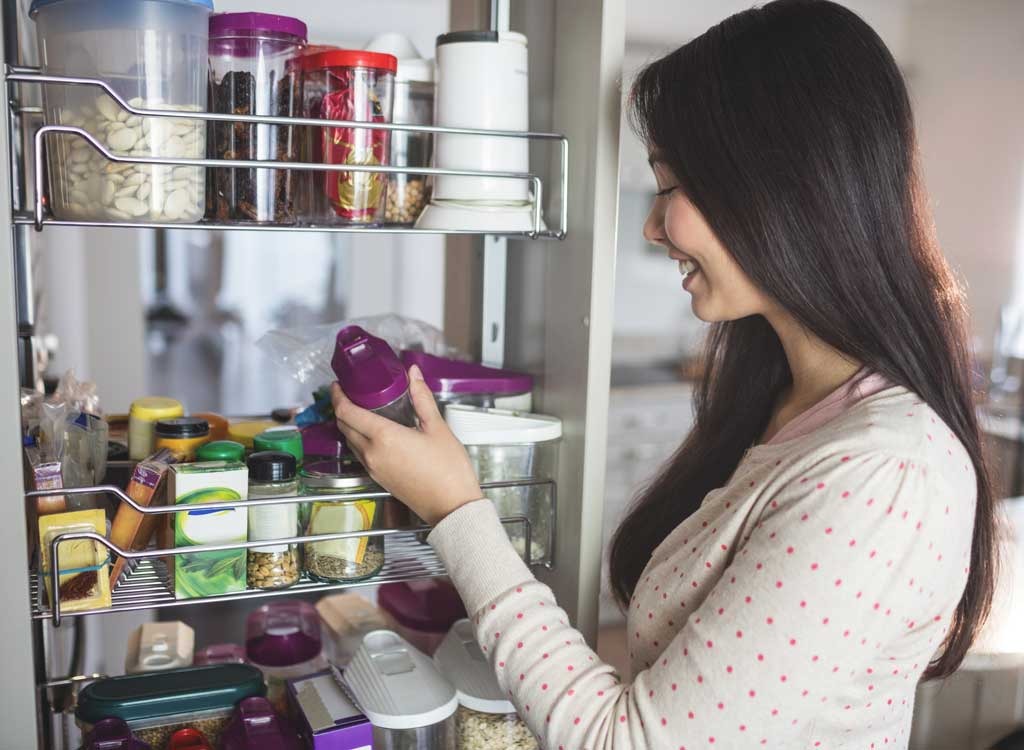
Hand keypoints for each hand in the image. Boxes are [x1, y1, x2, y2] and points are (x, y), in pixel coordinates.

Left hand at [330, 365, 483, 525]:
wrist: (452, 507)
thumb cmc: (449, 470)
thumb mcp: (437, 428)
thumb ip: (421, 398)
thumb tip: (413, 375)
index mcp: (384, 437)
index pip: (347, 412)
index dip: (339, 396)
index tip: (339, 384)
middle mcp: (372, 454)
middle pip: (344, 426)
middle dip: (342, 407)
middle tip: (350, 392)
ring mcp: (374, 468)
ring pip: (350, 441)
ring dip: (350, 424)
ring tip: (362, 409)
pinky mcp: (379, 478)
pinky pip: (360, 454)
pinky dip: (359, 439)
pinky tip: (375, 432)